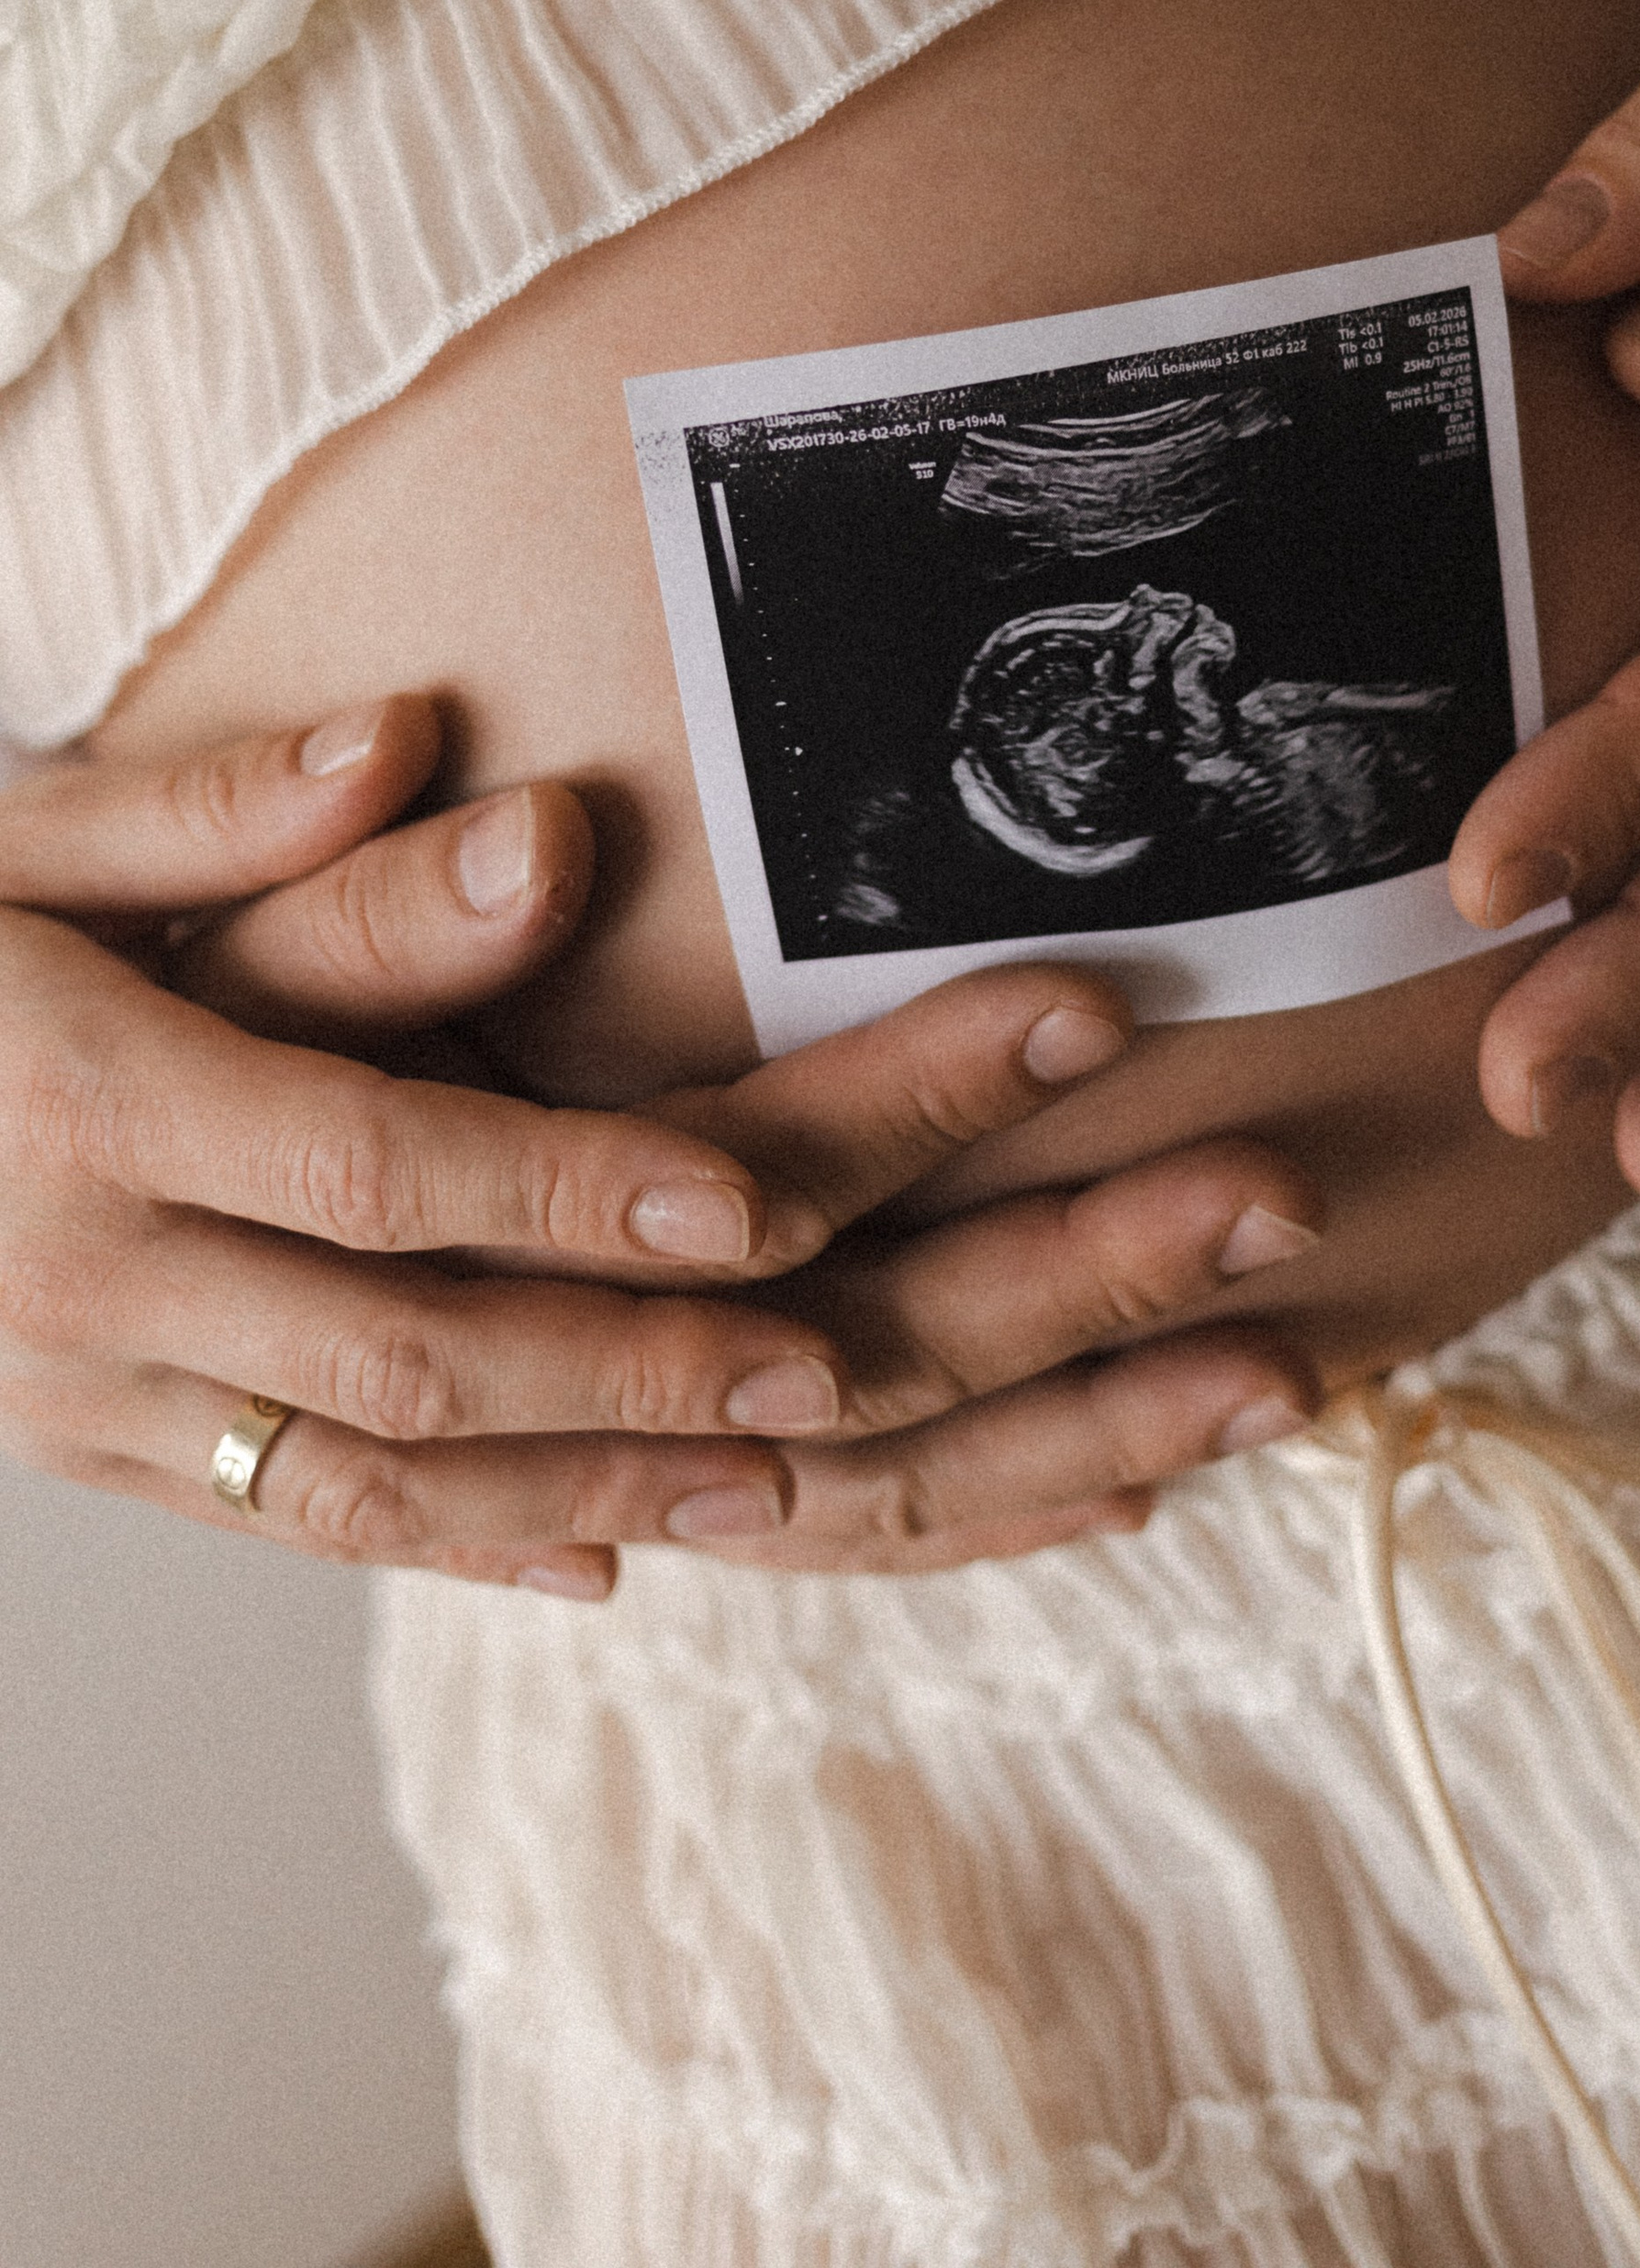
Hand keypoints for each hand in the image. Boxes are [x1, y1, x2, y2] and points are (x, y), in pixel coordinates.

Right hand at [0, 705, 1320, 1596]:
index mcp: (96, 1100)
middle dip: (685, 1357)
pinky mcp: (109, 1447)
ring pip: (401, 1480)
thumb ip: (224, 814)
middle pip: (444, 1354)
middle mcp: (102, 1283)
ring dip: (629, 1478)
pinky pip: (314, 1527)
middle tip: (878, 1344)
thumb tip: (456, 759)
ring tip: (831, 1452)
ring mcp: (96, 1397)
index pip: (392, 1169)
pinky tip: (624, 1555)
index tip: (775, 1193)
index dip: (587, 1191)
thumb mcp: (10, 834)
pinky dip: (474, 1549)